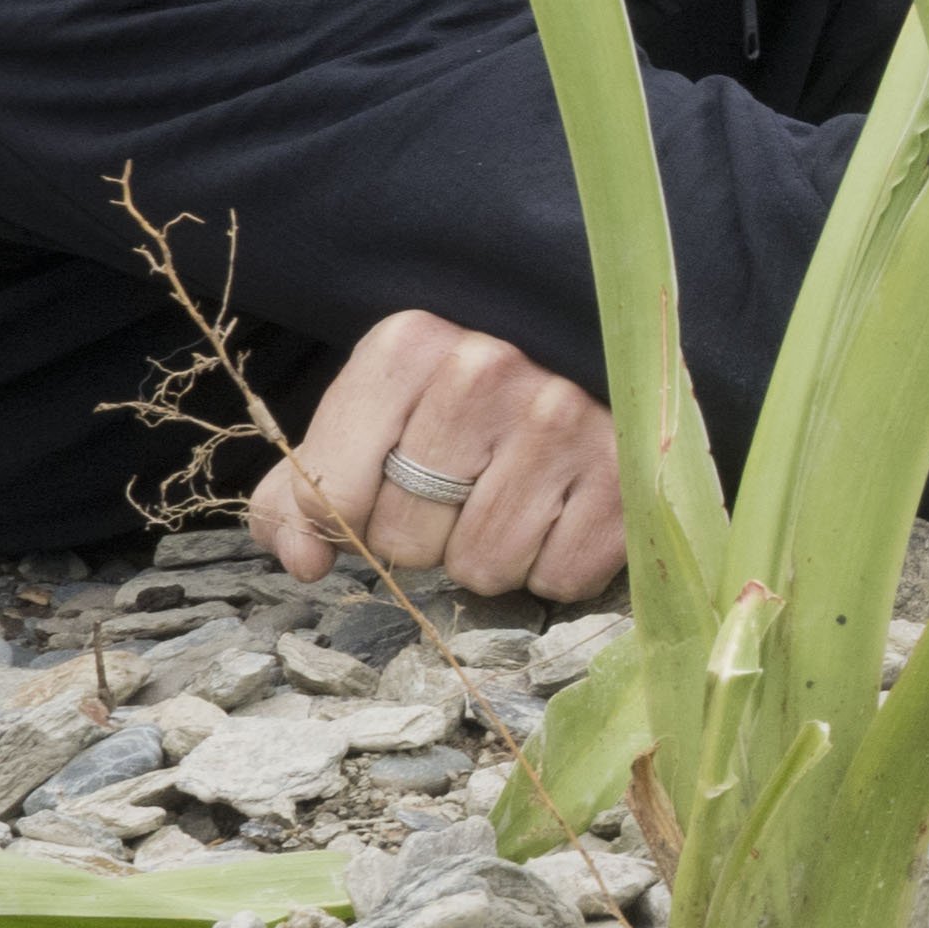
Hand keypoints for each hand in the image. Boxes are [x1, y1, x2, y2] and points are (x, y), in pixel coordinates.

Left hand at [258, 309, 628, 605]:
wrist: (588, 363)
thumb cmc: (461, 403)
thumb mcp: (371, 420)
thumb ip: (306, 490)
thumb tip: (304, 560)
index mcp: (407, 349)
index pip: (333, 495)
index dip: (350, 519)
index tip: (383, 492)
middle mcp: (485, 371)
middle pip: (408, 540)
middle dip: (426, 538)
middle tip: (461, 494)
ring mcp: (562, 419)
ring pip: (484, 566)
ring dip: (490, 556)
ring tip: (513, 500)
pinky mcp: (624, 471)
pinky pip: (559, 577)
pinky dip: (555, 566)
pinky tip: (562, 513)